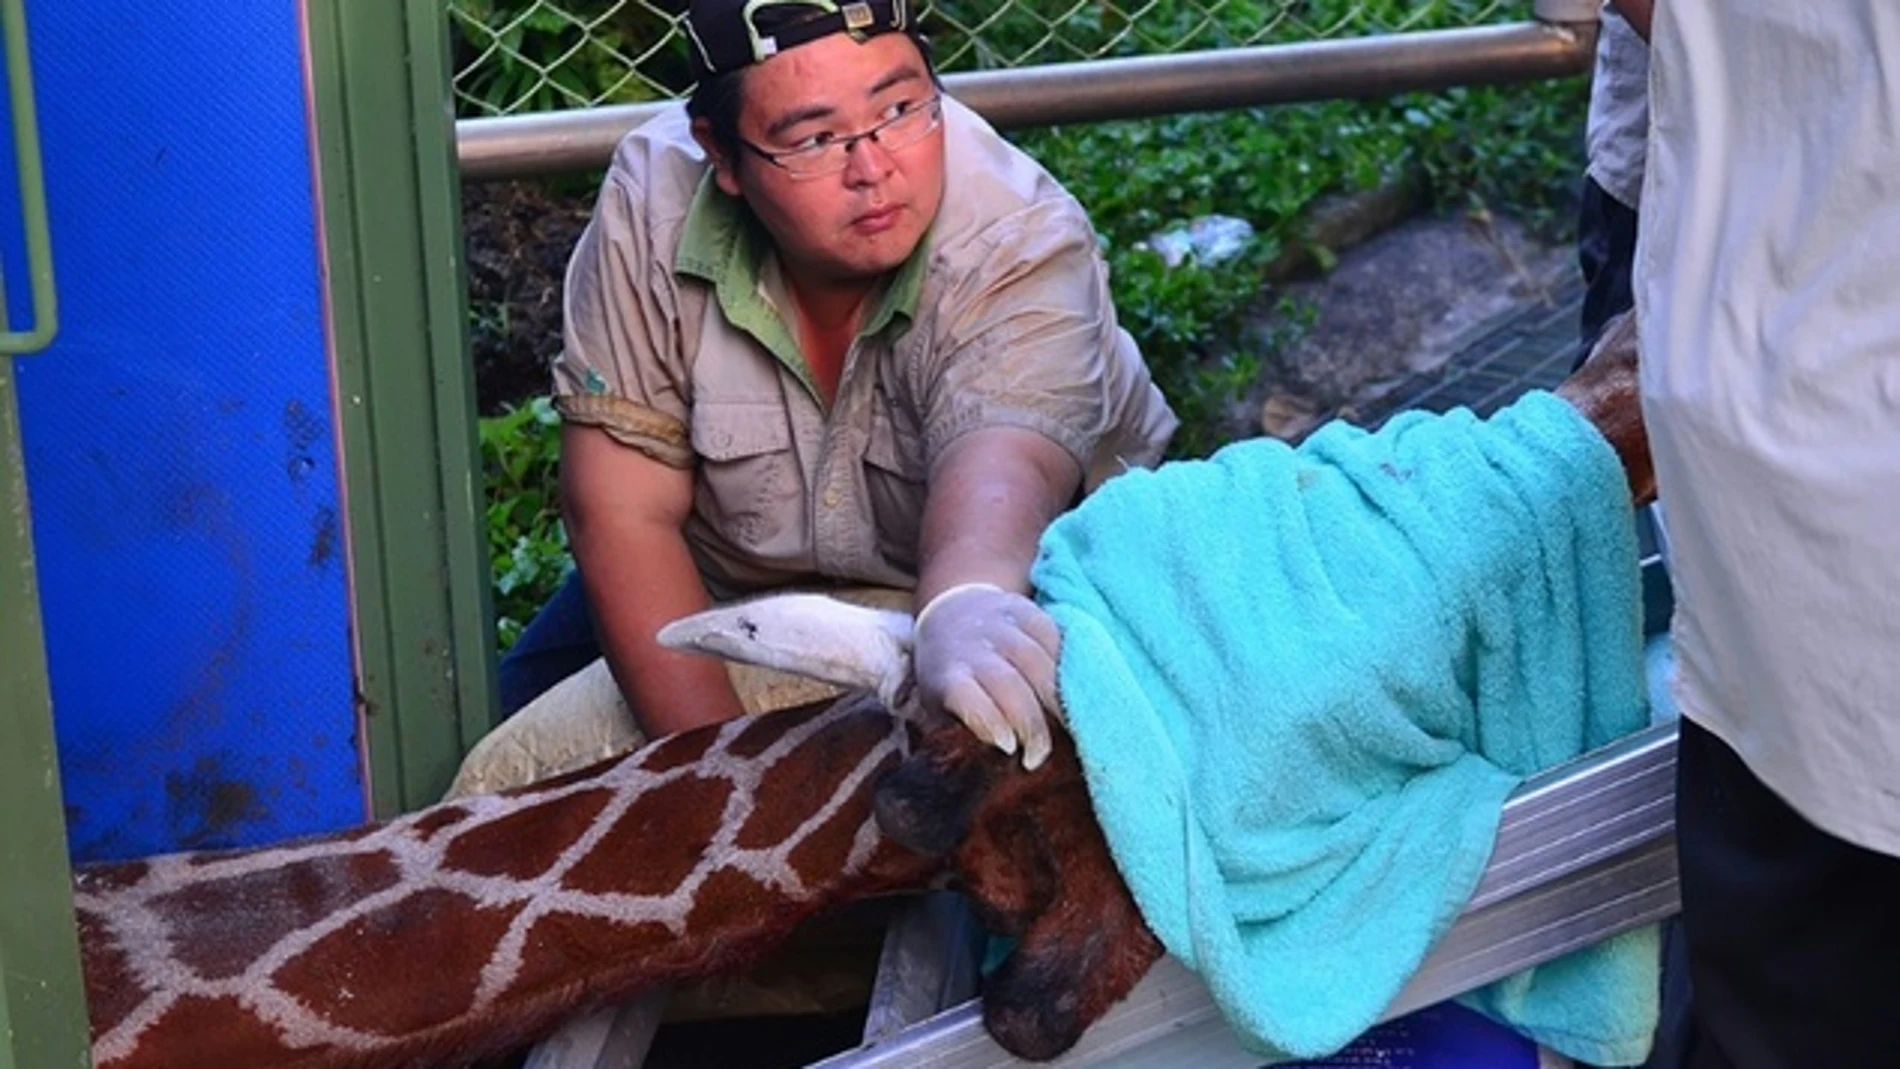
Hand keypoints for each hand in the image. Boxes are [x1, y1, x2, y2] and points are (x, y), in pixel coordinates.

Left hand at [912, 582, 1063, 770]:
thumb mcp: (941, 706)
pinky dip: (1066, 665)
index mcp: (948, 674)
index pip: (966, 696)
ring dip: (1057, 699)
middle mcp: (973, 646)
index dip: (989, 722)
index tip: (1008, 749)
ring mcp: (1000, 625)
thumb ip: (960, 733)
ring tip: (1067, 728)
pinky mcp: (1025, 611)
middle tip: (1039, 756)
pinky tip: (1072, 690)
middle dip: (1030, 725)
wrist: (953, 615)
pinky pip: (1054, 636)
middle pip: (1008, 684)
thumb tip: (982, 777)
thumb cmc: (951, 678)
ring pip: (1037, 661)